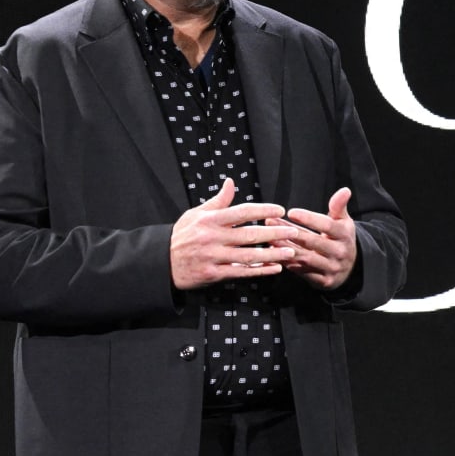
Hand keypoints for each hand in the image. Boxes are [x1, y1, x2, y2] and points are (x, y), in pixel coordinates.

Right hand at [169, 178, 296, 290]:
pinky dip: (259, 271)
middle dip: (274, 233)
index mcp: (210, 220)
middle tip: (294, 232)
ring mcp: (213, 257)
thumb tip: (231, 182)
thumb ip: (217, 200)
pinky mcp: (213, 274)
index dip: (264, 210)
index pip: (242, 212)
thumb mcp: (196, 214)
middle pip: (250, 234)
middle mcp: (213, 237)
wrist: (160, 262)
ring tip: (291, 252)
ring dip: (272, 254)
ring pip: (248, 255)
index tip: (281, 210)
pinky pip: (241, 272)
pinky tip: (275, 268)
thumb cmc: (182, 235)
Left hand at [277, 187, 357, 290]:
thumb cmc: (341, 239)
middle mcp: (340, 252)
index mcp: (345, 235)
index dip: (309, 219)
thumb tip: (345, 190)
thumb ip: (339, 206)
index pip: (326, 225)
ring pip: (305, 257)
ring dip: (285, 248)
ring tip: (270, 238)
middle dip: (290, 232)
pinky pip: (303, 272)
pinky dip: (289, 263)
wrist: (350, 268)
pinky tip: (276, 254)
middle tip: (271, 222)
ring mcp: (332, 268)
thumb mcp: (343, 222)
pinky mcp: (324, 281)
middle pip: (312, 242)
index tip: (291, 212)